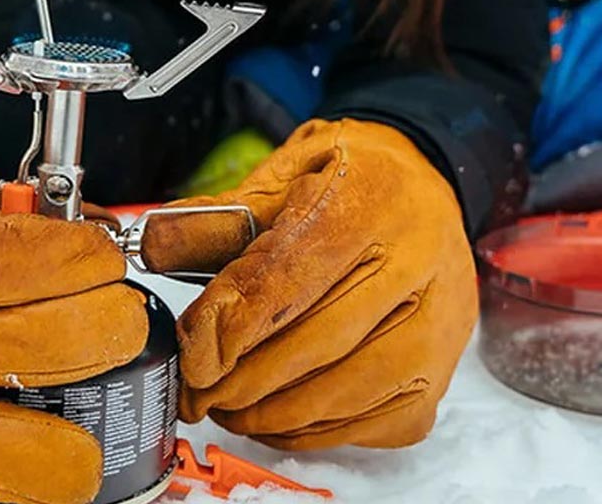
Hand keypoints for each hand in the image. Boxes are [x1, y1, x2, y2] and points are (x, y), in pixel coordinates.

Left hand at [147, 118, 476, 448]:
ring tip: (231, 408)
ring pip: (355, 387)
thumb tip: (156, 246)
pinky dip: (325, 431)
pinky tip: (283, 419)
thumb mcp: (285, 170)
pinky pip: (384, 419)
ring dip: (281, 413)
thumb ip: (222, 215)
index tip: (195, 355)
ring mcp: (439, 316)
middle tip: (198, 392)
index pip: (295, 272)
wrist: (426, 177)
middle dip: (247, 378)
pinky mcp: (445, 362)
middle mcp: (417, 256)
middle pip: (322, 338)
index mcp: (368, 196)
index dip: (236, 322)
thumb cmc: (348, 174)